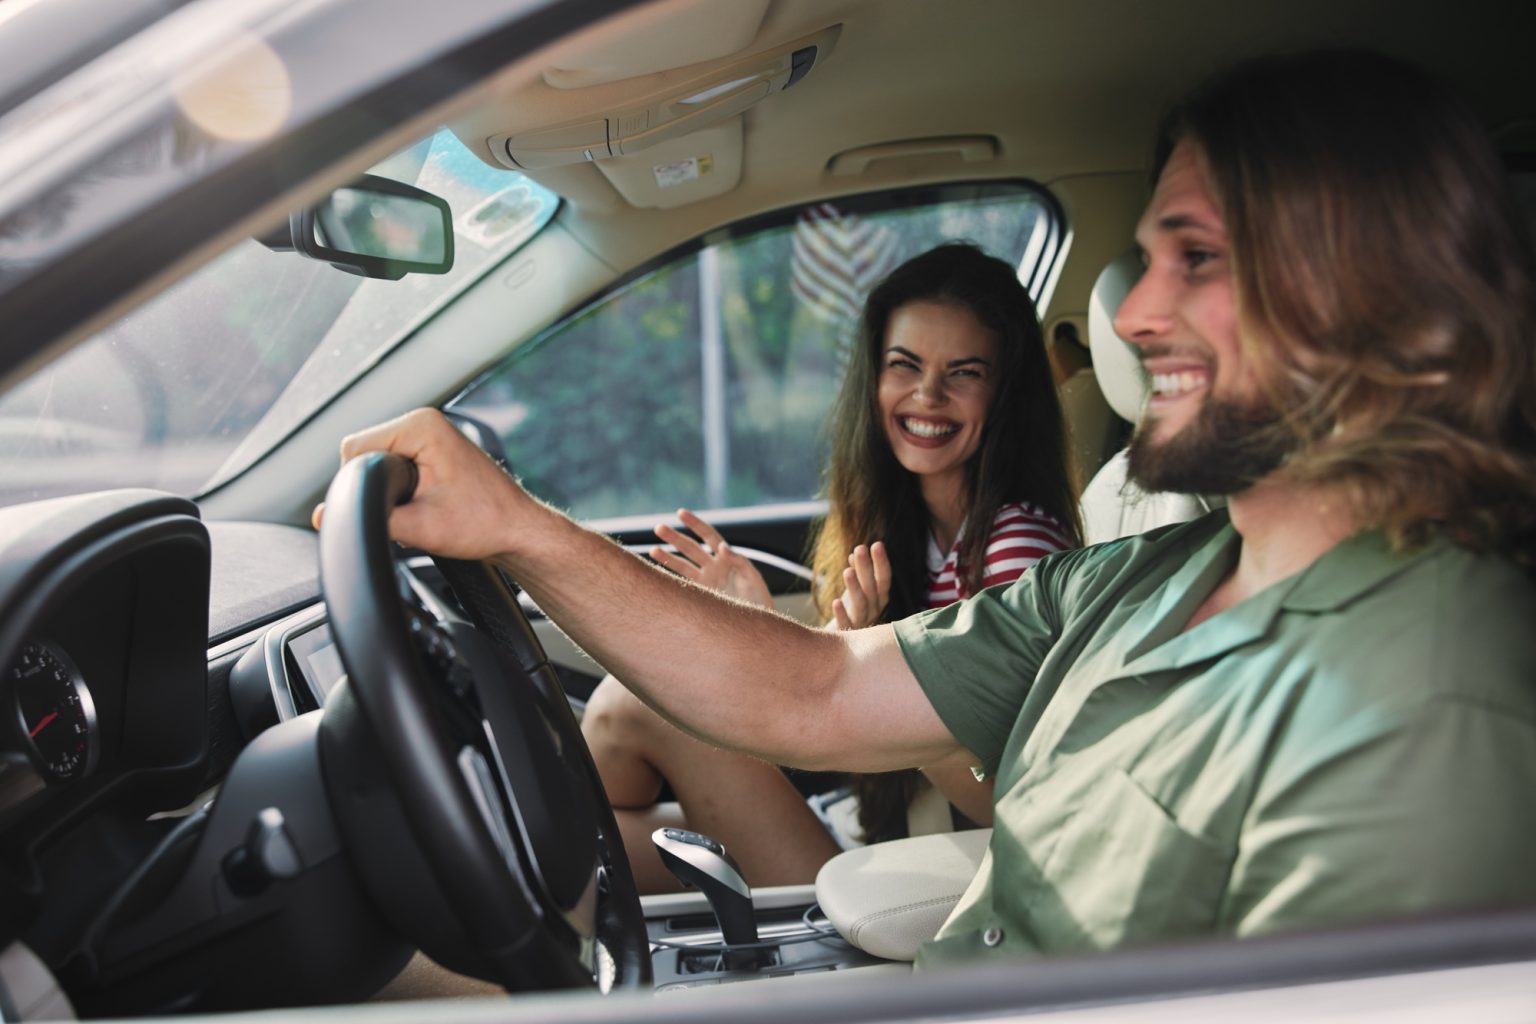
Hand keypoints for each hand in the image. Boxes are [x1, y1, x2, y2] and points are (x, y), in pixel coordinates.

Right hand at [310, 408, 532, 559]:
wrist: (518, 532)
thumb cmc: (483, 524)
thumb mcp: (420, 528)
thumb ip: (369, 517)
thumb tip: (323, 516)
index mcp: (421, 426)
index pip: (354, 448)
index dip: (356, 483)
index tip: (383, 508)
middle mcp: (425, 421)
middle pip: (363, 452)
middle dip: (373, 486)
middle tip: (407, 512)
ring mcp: (429, 434)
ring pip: (377, 461)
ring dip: (386, 488)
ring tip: (419, 509)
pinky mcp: (432, 450)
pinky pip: (394, 465)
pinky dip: (397, 488)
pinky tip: (421, 505)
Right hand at [650, 508, 773, 607]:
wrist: (755, 625)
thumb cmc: (758, 600)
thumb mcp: (752, 578)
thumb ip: (739, 561)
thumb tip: (721, 547)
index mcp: (727, 558)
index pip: (708, 536)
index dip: (695, 524)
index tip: (680, 513)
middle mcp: (714, 567)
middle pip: (691, 548)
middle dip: (675, 538)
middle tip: (658, 528)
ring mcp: (705, 582)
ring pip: (683, 566)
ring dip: (668, 557)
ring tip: (653, 549)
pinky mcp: (700, 597)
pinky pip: (682, 585)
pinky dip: (670, 579)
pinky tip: (657, 574)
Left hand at [831, 541, 891, 629]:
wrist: (841, 648)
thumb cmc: (849, 614)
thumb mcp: (855, 592)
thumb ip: (857, 573)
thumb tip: (855, 552)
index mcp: (878, 599)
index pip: (883, 579)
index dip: (881, 562)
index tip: (876, 544)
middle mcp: (874, 611)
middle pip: (872, 589)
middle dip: (867, 568)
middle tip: (860, 549)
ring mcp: (862, 624)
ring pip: (862, 605)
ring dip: (855, 588)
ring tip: (847, 571)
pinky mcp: (848, 637)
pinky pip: (847, 625)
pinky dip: (842, 614)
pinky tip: (836, 602)